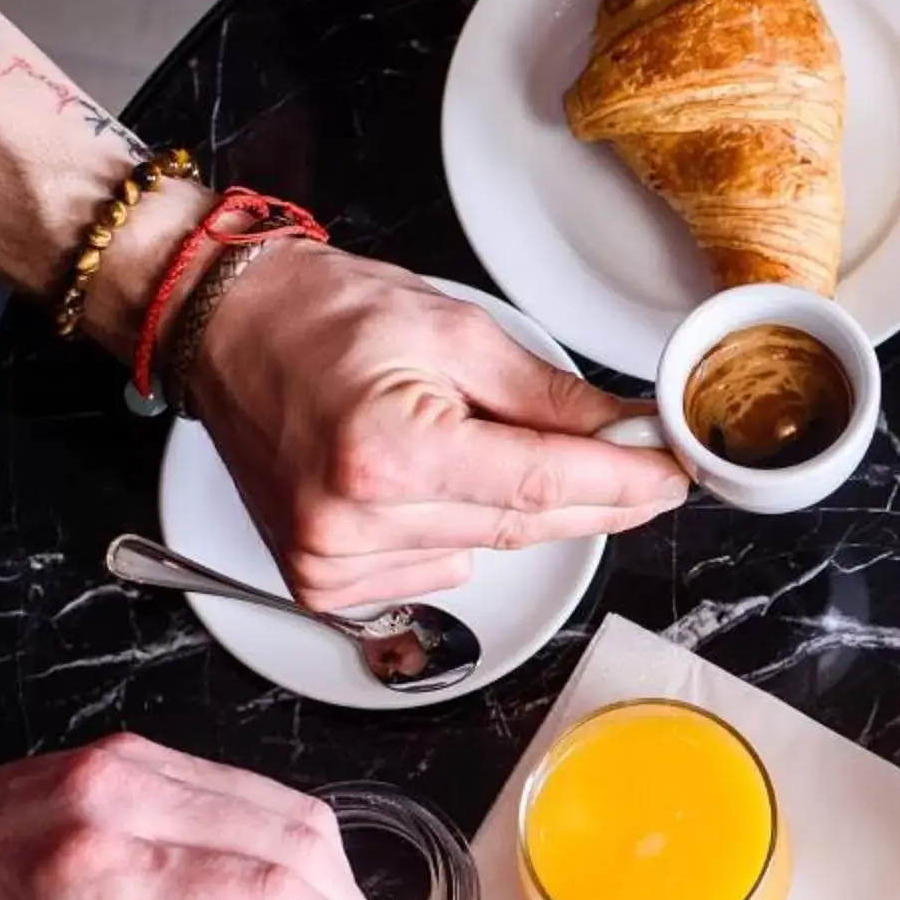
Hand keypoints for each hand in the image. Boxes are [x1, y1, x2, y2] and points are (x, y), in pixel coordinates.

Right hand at [185, 240, 687, 609]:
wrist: (223, 329)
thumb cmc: (325, 315)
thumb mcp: (454, 331)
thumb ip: (548, 395)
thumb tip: (629, 434)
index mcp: (388, 451)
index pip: (543, 483)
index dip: (623, 482)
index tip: (676, 477)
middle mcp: (355, 520)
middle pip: (523, 523)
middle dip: (594, 495)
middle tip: (646, 471)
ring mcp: (332, 560)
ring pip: (485, 548)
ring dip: (513, 505)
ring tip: (478, 438)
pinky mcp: (320, 583)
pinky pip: (436, 570)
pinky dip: (454, 530)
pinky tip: (427, 480)